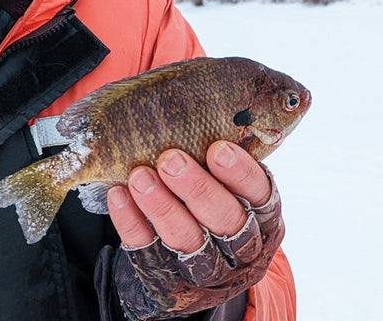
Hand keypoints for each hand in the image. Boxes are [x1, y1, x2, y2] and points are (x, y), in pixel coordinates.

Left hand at [106, 141, 284, 319]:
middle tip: (171, 159)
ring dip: (162, 206)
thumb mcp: (226, 185)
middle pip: (226, 221)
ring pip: (187, 240)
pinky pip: (147, 251)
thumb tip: (196, 103)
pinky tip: (118, 194)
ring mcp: (205, 269)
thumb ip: (220, 155)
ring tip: (139, 176)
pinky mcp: (167, 279)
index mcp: (263, 217)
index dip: (240, 174)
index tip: (217, 148)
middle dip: (197, 188)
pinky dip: (131, 222)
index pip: (260, 195)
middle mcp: (241, 248)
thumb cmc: (208, 201)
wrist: (184, 268)